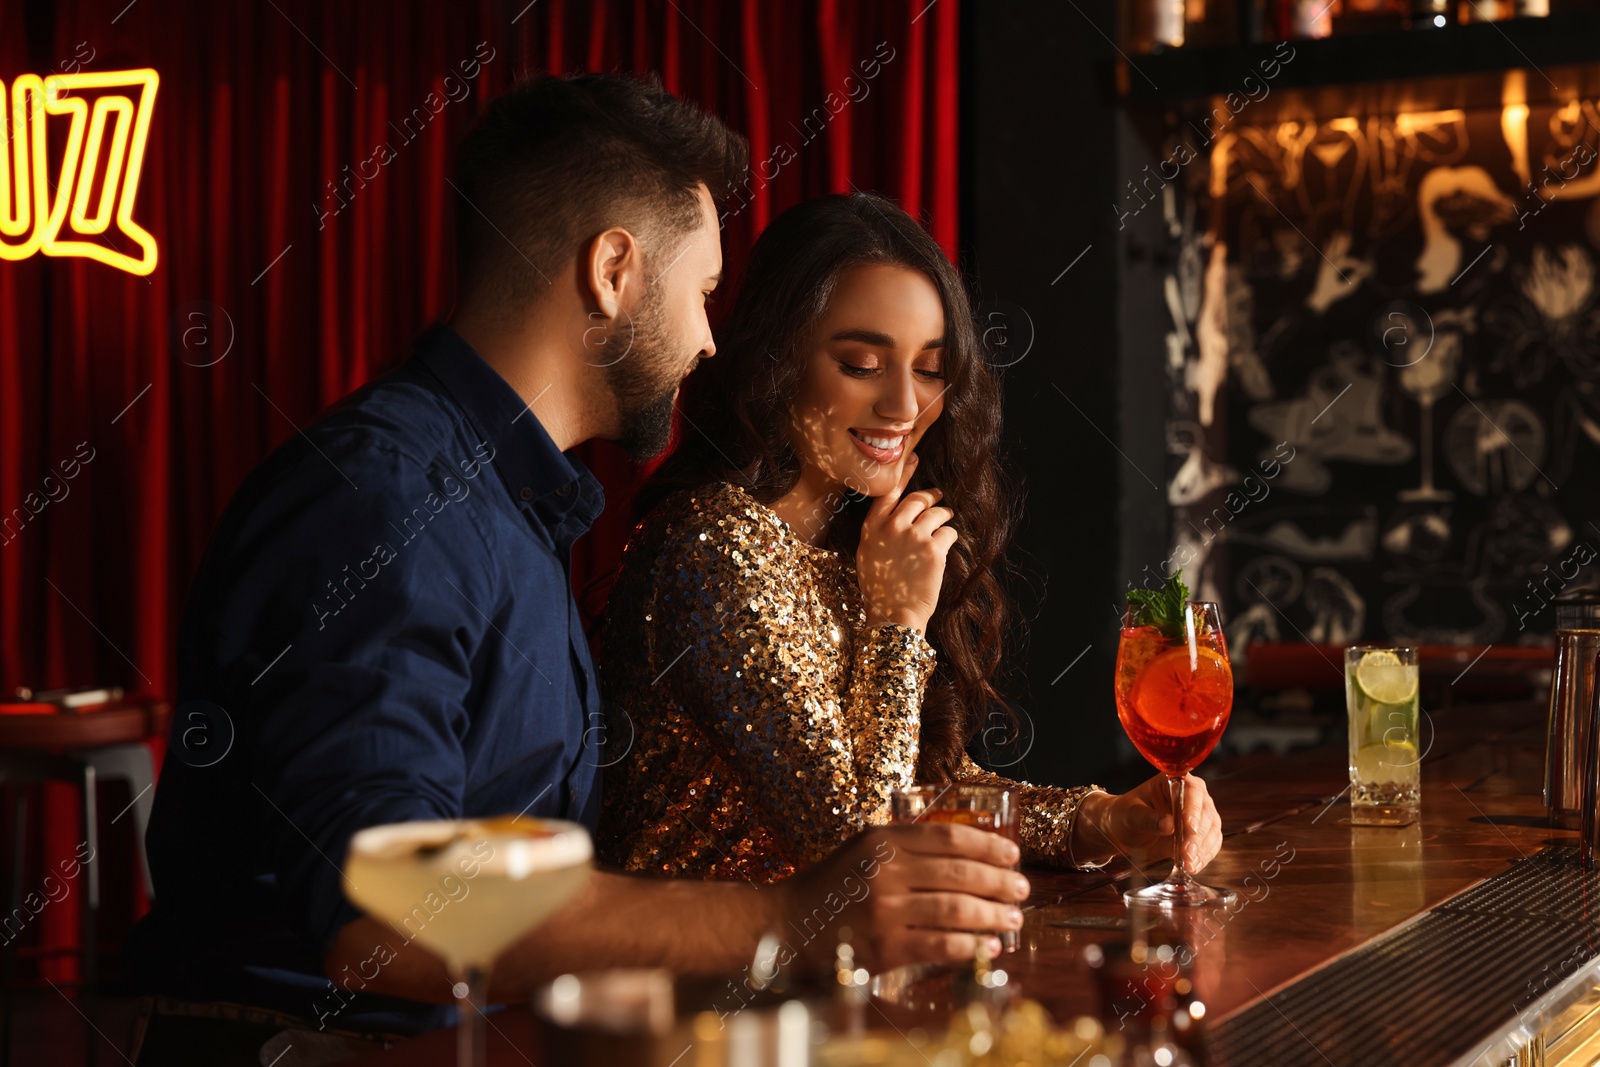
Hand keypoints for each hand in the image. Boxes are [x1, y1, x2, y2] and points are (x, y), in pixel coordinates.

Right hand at [776, 822, 1028, 972]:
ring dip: (992, 915)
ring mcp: (885, 911)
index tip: (1012, 855)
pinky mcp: (886, 947)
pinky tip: (988, 946)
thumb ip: (906, 845)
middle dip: (999, 882)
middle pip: (960, 873)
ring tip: (1012, 918)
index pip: (950, 837)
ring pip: (956, 910)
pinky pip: (942, 946)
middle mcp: (886, 872)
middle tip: (1021, 889)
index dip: (988, 845)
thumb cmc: (833, 885)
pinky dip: (971, 946)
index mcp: (883, 840)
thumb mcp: (864, 849)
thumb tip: (969, 853)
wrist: (789, 923)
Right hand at [856, 452, 956, 634]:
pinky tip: (947, 544)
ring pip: (936, 512)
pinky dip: (950, 535)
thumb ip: (878, 532)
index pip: (889, 492)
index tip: (914, 459)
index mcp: (872, 528)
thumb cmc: (880, 589)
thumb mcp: (867, 555)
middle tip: (939, 498)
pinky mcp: (933, 549)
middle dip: (931, 496)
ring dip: (944, 515)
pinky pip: (948, 531)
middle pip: (917, 498)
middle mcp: (891, 527)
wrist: (893, 616)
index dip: (904, 473)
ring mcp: (913, 537)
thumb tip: (894, 516)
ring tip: (946, 520)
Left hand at [1074, 774, 1221, 871]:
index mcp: (1173, 781)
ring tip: (1188, 864)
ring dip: (1202, 849)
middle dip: (1197, 836)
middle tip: (1186, 853)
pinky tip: (1193, 865)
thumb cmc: (1126, 815)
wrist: (1126, 830)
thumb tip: (1169, 824)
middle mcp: (1192, 795)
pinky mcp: (1202, 833)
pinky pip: (1211, 844)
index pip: (1192, 791)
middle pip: (1205, 813)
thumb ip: (1148, 818)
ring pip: (1211, 830)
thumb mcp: (1131, 815)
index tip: (1190, 827)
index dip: (1193, 810)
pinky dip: (1204, 856)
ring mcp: (1199, 814)